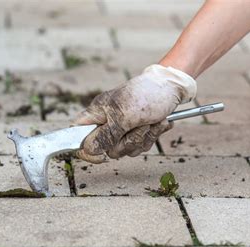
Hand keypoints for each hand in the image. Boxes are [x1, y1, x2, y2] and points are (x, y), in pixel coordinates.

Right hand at [74, 64, 195, 162]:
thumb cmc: (146, 94)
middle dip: (126, 141)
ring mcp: (122, 128)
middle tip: (137, 124)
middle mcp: (106, 121)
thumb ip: (105, 135)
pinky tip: (158, 122)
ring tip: (150, 120)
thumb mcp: (124, 117)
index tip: (101, 156)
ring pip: (125, 149)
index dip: (84, 148)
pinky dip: (152, 136)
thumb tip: (88, 150)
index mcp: (96, 113)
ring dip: (142, 137)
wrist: (173, 87)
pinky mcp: (136, 131)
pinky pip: (139, 146)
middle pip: (105, 148)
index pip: (76, 134)